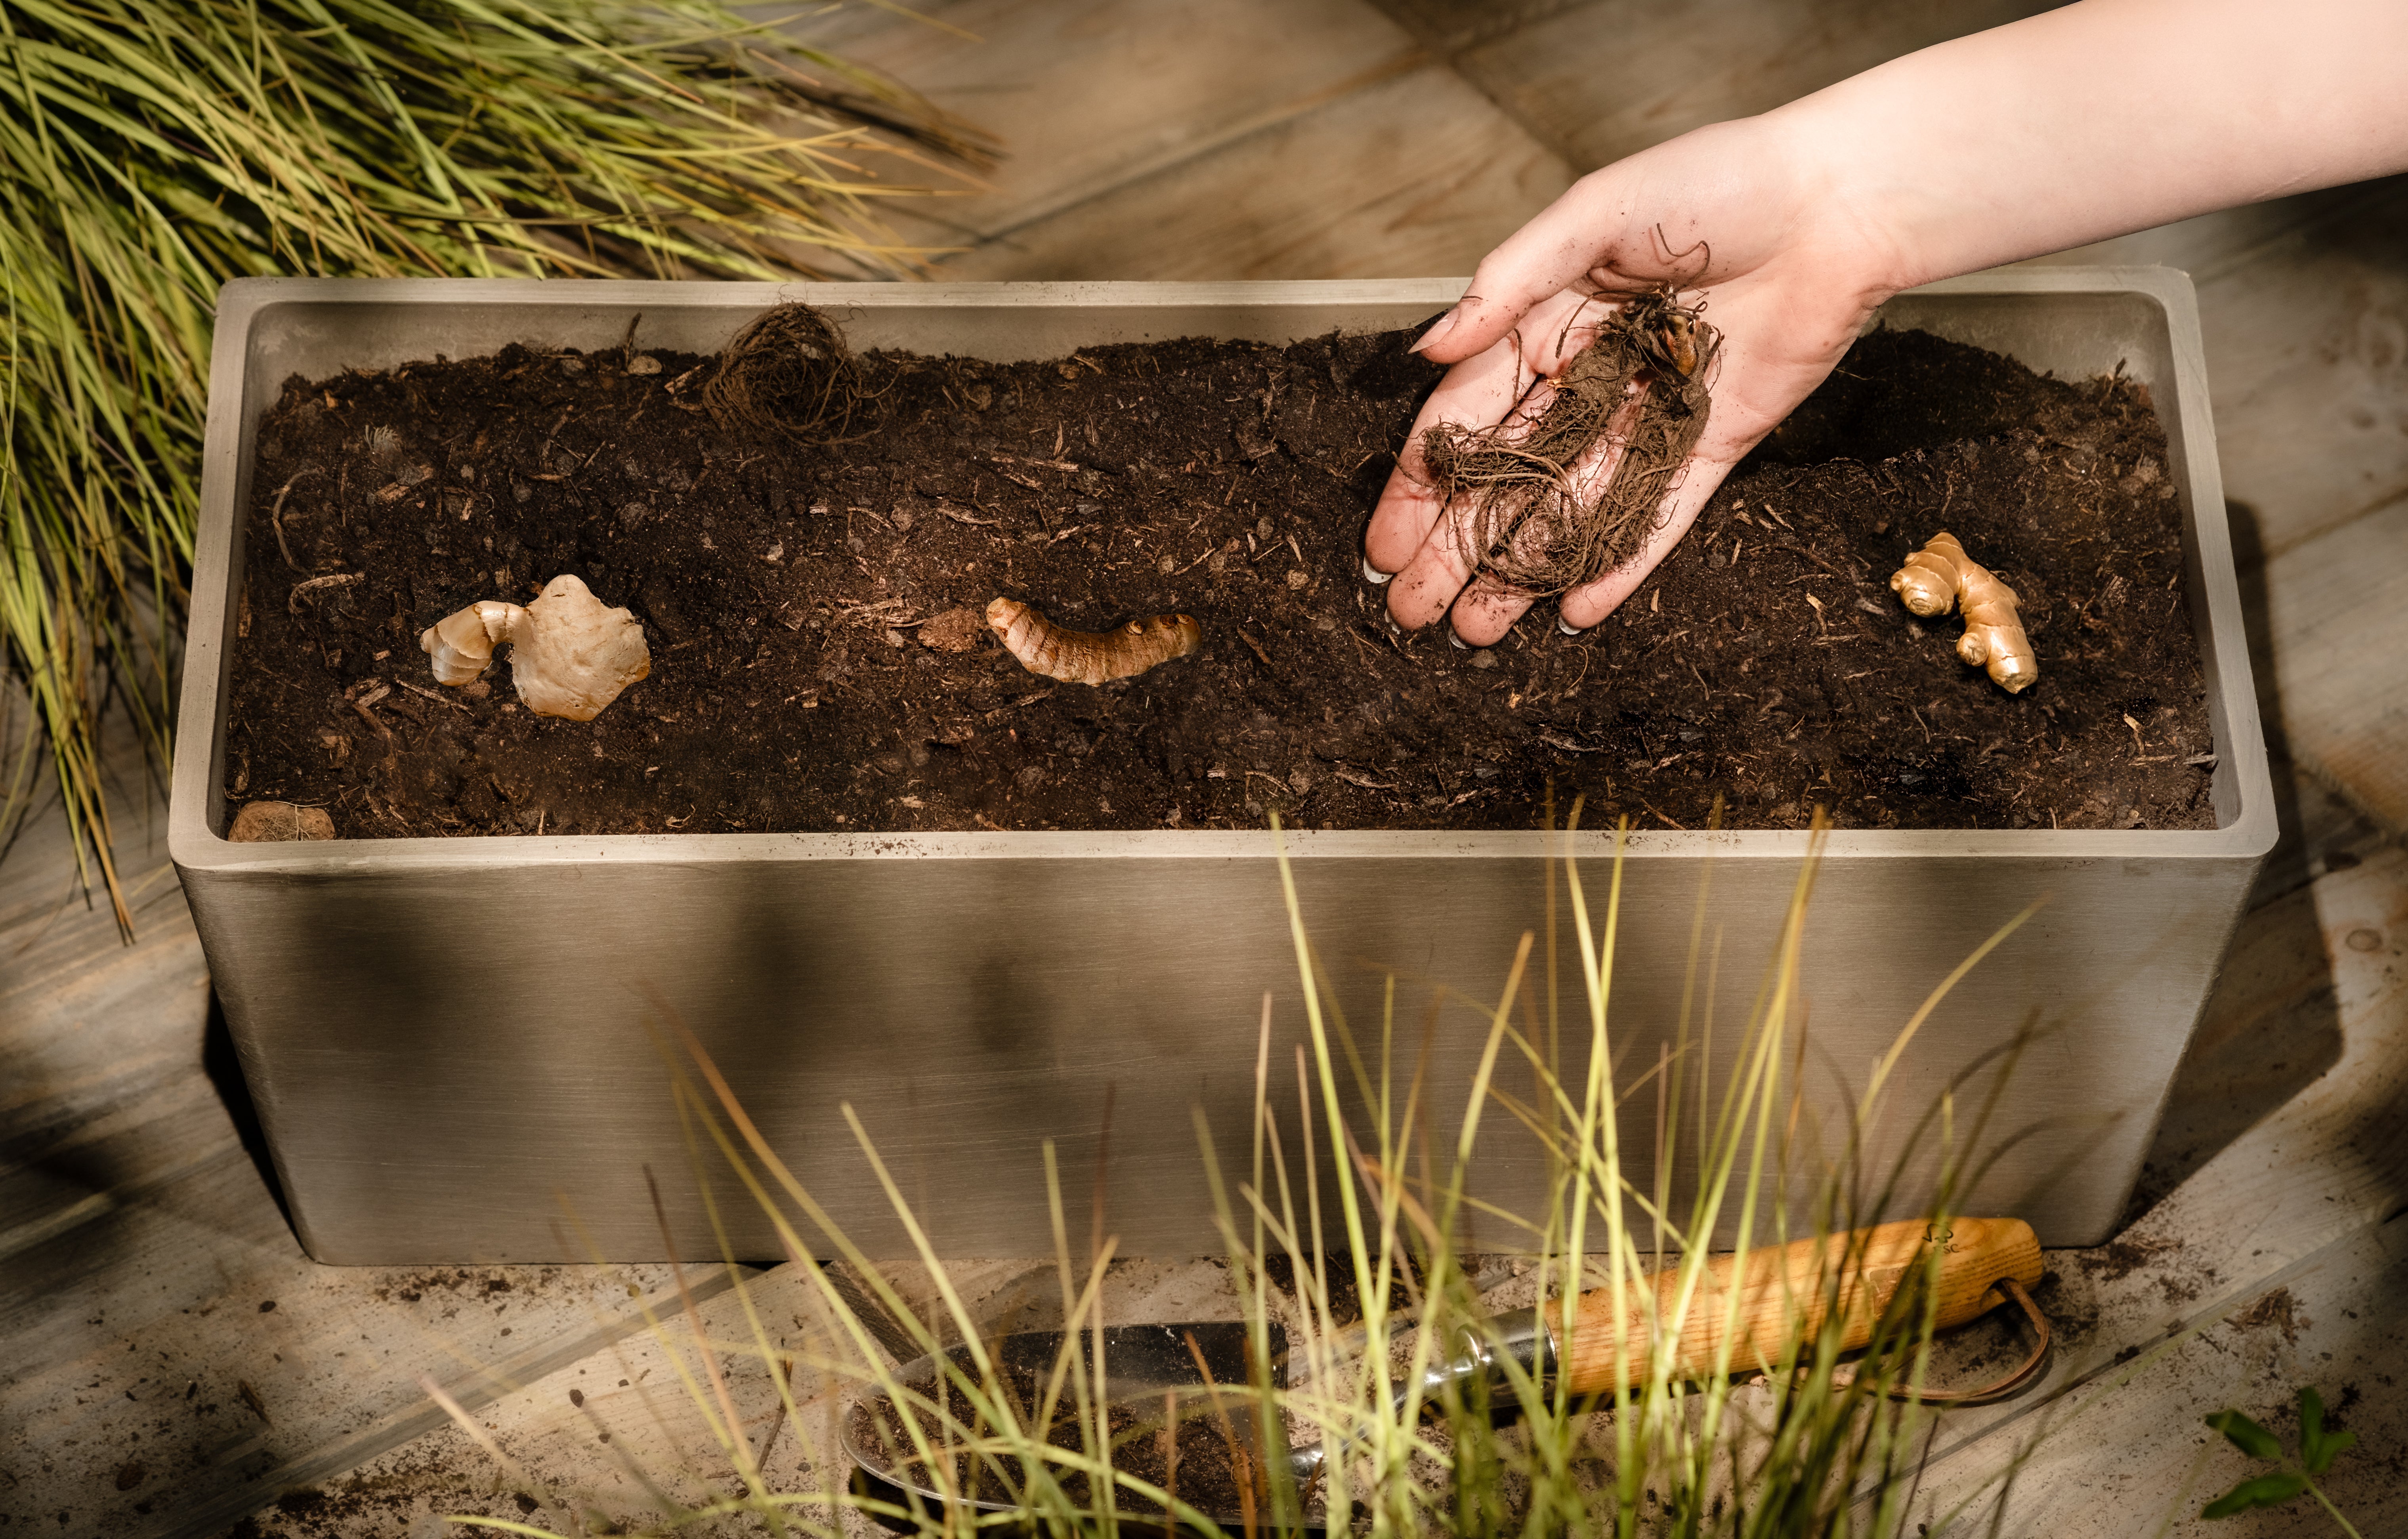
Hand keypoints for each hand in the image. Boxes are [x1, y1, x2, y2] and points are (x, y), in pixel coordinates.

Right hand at [1364, 116, 1902, 643]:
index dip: (1420, 485)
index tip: (1383, 544)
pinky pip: (1658, 519)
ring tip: (1474, 633)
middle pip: (1507, 482)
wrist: (1836, 203)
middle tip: (1412, 612)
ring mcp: (1647, 420)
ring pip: (1571, 511)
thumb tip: (1430, 346)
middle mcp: (1589, 382)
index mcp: (1546, 325)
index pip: (1464, 420)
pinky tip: (1574, 614)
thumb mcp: (1595, 212)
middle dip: (1456, 549)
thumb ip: (1510, 280)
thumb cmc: (1716, 183)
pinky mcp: (1710, 447)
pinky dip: (1620, 566)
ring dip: (1521, 572)